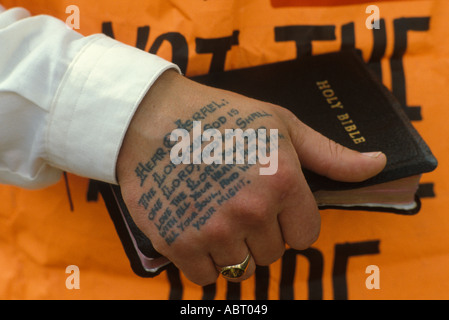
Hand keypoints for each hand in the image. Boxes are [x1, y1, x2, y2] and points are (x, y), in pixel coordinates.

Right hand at [116, 69, 385, 285]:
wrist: (151, 119)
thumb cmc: (219, 118)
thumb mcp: (280, 124)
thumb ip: (329, 153)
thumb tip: (377, 164)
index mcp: (283, 182)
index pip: (306, 236)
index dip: (291, 221)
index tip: (272, 206)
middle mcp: (252, 212)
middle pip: (273, 254)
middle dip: (261, 233)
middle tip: (237, 203)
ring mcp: (214, 231)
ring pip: (241, 268)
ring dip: (232, 248)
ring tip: (215, 214)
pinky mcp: (179, 244)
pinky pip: (206, 277)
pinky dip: (203, 261)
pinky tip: (195, 229)